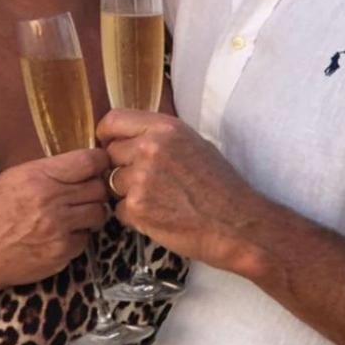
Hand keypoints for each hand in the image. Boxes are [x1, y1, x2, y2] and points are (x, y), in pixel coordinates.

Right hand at [0, 149, 110, 288]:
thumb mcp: (15, 177)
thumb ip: (49, 169)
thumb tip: (82, 165)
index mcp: (39, 176)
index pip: (88, 161)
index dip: (100, 161)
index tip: (100, 164)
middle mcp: (51, 200)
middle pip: (99, 187)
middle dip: (96, 188)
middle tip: (86, 192)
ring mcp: (58, 228)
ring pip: (99, 213)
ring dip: (91, 212)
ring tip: (76, 213)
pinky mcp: (62, 252)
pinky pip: (86, 238)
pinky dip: (79, 236)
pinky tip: (62, 234)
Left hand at [97, 110, 262, 269]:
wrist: (238, 224)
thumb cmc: (220, 185)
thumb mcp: (194, 143)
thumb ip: (160, 136)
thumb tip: (130, 137)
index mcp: (164, 127)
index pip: (113, 120)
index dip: (107, 134)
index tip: (109, 144)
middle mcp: (150, 148)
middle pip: (110, 153)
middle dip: (121, 167)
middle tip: (146, 181)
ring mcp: (141, 179)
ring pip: (112, 183)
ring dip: (127, 193)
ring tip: (158, 200)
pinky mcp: (138, 208)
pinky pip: (120, 209)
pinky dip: (134, 216)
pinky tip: (160, 216)